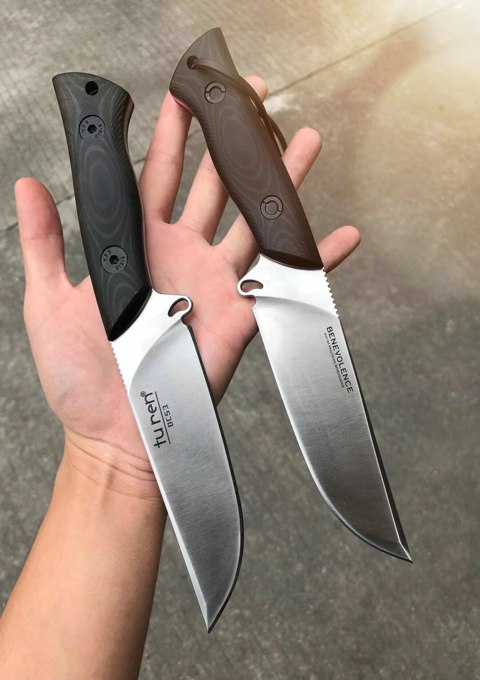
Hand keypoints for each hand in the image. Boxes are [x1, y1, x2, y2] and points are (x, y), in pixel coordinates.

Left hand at [16, 77, 359, 490]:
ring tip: (301, 142)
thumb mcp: (47, 301)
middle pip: (215, 186)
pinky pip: (286, 279)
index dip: (173, 136)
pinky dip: (317, 258)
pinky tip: (342, 234)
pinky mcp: (243, 312)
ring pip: (254, 219)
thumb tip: (27, 186)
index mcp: (139, 247)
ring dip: (280, 182)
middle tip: (252, 100)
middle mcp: (183, 257)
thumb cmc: (81, 375)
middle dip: (233, 142)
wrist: (118, 430)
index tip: (184, 96)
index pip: (159, 177)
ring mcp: (217, 283)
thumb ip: (46, 242)